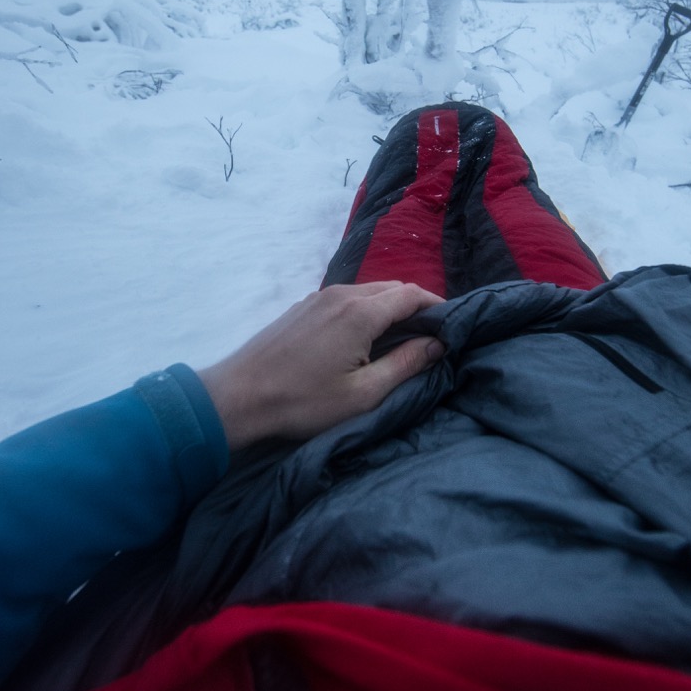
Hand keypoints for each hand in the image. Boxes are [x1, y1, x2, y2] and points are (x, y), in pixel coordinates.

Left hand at [197, 281, 445, 451]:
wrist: (238, 397)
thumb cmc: (303, 402)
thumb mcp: (363, 393)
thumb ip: (405, 365)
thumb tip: (438, 344)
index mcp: (361, 312)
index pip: (413, 294)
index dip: (438, 307)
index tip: (453, 328)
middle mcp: (341, 294)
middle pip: (392, 289)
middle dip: (416, 308)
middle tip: (430, 338)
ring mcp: (319, 297)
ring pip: (369, 292)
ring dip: (390, 309)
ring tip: (400, 340)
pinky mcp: (303, 307)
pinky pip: (346, 299)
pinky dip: (366, 311)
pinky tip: (364, 339)